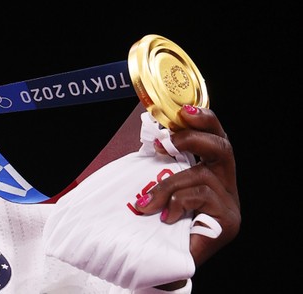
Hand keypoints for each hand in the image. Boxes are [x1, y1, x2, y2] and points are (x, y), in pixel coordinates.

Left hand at [135, 105, 240, 266]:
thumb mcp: (157, 185)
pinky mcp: (228, 222)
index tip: (183, 111)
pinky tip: (164, 216)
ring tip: (146, 202)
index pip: (216, 138)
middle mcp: (226, 186)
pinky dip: (177, 201)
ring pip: (202, 175)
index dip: (204, 121)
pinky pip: (201, 197)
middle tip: (169, 139)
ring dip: (168, 184)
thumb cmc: (157, 222)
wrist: (163, 264)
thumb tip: (148, 128)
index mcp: (212, 172)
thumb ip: (159, 161)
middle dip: (196, 137)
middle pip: (224, 149)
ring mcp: (230, 204)